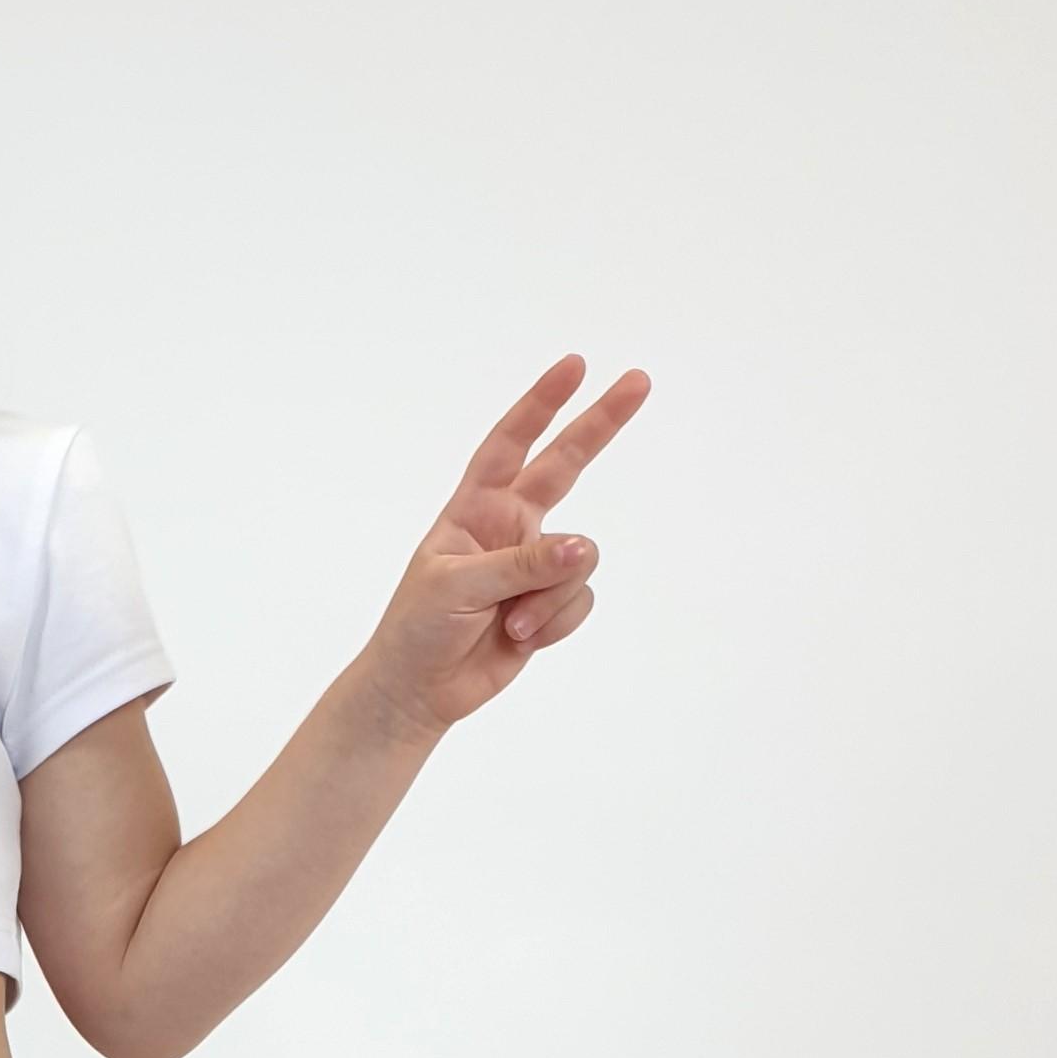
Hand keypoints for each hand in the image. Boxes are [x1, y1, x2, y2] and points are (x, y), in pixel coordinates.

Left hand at [358, 354, 649, 743]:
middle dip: (600, 425)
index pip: (510, 444)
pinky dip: (554, 622)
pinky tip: (520, 638)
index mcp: (475, 509)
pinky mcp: (550, 603)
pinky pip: (579, 599)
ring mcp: (534, 565)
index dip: (540, 405)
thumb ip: (521, 564)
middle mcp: (510, 527)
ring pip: (579, 558)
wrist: (420, 690)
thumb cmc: (418, 629)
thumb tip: (580, 549)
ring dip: (549, 596)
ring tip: (508, 623)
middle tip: (638, 381)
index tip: (573, 367)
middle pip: (565, 465)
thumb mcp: (458, 587)